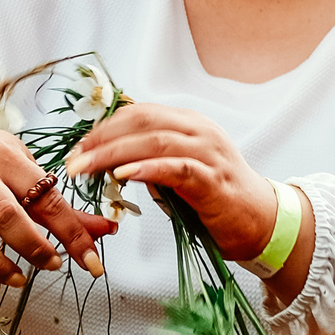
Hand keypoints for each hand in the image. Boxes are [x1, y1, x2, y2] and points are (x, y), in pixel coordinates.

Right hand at [0, 123, 117, 292]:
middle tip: (53, 264)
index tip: (92, 261)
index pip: (46, 199)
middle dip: (33, 246)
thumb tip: (104, 231)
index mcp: (5, 160)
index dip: (72, 233)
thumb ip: (60, 203)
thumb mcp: (24, 167)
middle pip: (3, 215)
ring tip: (19, 279)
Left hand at [68, 103, 278, 259]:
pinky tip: (124, 176)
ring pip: (155, 141)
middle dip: (101, 138)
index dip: (104, 126)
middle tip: (74, 158)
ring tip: (86, 168)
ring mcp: (210, 154)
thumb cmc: (217, 197)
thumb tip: (109, 159)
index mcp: (191, 124)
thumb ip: (151, 159)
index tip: (78, 146)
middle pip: (143, 122)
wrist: (261, 220)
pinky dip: (147, 169)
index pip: (140, 113)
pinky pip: (177, 168)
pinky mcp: (214, 180)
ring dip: (113, 154)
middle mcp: (201, 132)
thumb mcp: (179, 170)